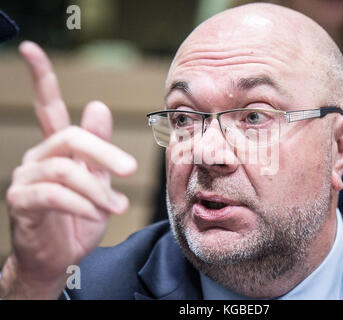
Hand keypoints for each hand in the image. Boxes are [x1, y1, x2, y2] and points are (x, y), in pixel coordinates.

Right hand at [0, 41, 136, 298]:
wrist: (60, 257)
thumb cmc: (80, 217)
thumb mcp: (97, 179)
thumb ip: (98, 146)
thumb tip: (97, 105)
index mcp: (57, 149)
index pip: (47, 108)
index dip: (41, 78)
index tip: (31, 48)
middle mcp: (38, 158)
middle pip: (70, 138)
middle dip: (104, 153)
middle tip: (129, 169)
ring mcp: (26, 179)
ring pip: (65, 170)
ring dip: (97, 190)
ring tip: (116, 206)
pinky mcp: (22, 203)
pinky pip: (54, 195)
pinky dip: (82, 204)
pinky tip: (96, 215)